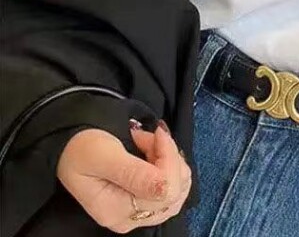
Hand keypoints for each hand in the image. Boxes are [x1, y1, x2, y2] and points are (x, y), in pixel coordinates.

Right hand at [56, 121, 191, 232]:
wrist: (68, 147)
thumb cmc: (81, 149)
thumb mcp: (103, 156)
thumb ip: (134, 174)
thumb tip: (165, 189)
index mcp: (116, 210)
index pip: (165, 190)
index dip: (169, 157)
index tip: (156, 131)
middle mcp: (129, 218)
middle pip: (174, 191)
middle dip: (170, 156)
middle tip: (149, 135)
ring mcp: (138, 213)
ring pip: (179, 189)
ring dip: (171, 159)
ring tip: (150, 142)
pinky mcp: (144, 202)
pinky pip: (174, 187)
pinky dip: (172, 165)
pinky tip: (156, 152)